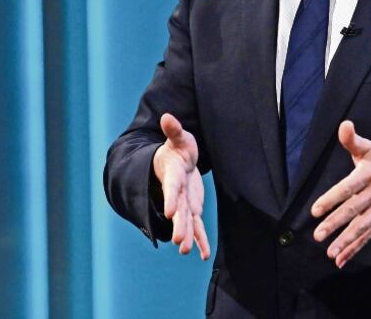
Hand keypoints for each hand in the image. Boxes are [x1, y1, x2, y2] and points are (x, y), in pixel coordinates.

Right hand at [152, 113, 210, 259]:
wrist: (174, 162)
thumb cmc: (177, 149)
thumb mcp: (178, 138)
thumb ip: (173, 130)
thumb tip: (166, 116)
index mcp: (173, 175)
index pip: (171, 188)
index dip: (170, 199)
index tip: (168, 212)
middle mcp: (177, 193)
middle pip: (178, 210)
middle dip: (178, 225)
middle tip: (178, 241)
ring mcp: (184, 203)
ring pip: (186, 221)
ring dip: (187, 236)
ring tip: (187, 251)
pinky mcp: (192, 209)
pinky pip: (197, 227)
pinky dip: (200, 239)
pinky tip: (203, 254)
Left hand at [311, 121, 370, 268]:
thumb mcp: (370, 147)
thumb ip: (353, 140)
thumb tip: (344, 125)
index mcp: (369, 174)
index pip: (348, 188)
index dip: (332, 198)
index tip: (316, 210)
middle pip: (354, 210)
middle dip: (336, 224)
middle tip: (318, 235)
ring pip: (362, 227)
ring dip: (346, 241)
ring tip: (330, 253)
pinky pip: (369, 236)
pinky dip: (355, 249)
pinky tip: (341, 259)